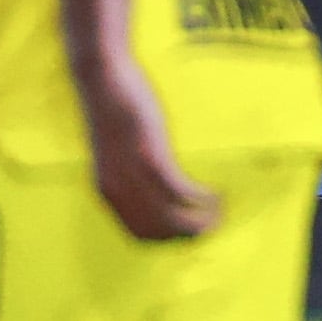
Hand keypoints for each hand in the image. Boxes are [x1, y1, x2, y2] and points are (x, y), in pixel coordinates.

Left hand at [83, 67, 218, 241]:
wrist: (101, 79)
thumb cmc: (113, 112)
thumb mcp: (115, 152)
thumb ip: (127, 173)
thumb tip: (146, 186)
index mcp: (107, 192)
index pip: (140, 235)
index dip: (169, 241)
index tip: (192, 232)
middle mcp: (117, 190)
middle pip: (160, 232)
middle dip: (190, 234)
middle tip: (214, 224)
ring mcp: (133, 175)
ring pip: (174, 217)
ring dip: (202, 220)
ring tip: (220, 211)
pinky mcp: (150, 155)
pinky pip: (181, 190)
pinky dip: (202, 198)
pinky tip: (216, 194)